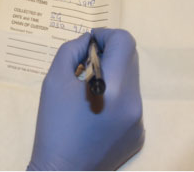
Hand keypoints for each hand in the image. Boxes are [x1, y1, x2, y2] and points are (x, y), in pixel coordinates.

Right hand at [28, 29, 144, 169]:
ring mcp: (140, 120)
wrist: (61, 171)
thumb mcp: (53, 80)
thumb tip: (88, 41)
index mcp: (113, 87)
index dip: (106, 35)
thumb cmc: (53, 124)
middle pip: (130, 58)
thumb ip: (70, 50)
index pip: (125, 41)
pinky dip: (116, 95)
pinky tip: (97, 110)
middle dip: (109, 52)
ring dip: (113, 73)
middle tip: (85, 63)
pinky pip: (130, 101)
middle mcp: (134, 102)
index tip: (89, 43)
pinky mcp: (139, 133)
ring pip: (131, 79)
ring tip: (89, 87)